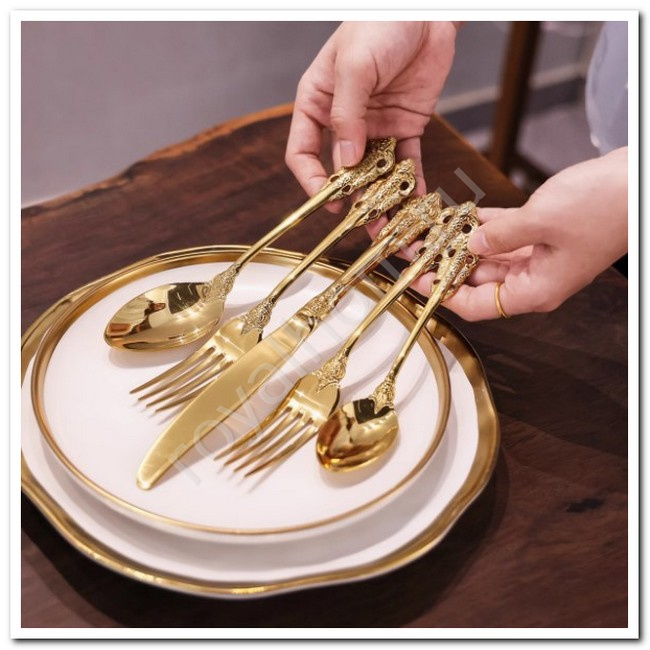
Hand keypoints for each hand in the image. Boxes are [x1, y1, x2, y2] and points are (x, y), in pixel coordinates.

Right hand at [285, 21, 458, 208]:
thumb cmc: (381, 24)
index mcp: (317, 104)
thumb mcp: (355, 66)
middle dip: (352, 199)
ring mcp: (374, 128)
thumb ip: (347, 115)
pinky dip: (410, 185)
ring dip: (381, 201)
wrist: (428, 11)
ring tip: (389, 227)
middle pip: (341, 170)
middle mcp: (343, 122)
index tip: (326, 201)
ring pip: (373, 173)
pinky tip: (414, 204)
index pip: (303, 152)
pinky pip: (405, 163)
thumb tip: (344, 163)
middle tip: (363, 224)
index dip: (311, 180)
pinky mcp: (404, 128)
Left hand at [410, 146, 628, 319]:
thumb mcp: (542, 221)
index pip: (476, 306)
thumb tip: (471, 244)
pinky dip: (483, 226)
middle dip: (446, 265)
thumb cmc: (606, 206)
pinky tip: (459, 215)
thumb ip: (500, 236)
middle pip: (478, 281)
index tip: (416, 281)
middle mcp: (534, 279)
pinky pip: (503, 234)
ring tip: (430, 231)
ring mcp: (538, 256)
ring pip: (488, 256)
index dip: (443, 295)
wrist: (642, 181)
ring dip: (461, 243)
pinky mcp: (542, 233)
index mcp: (535, 290)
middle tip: (416, 249)